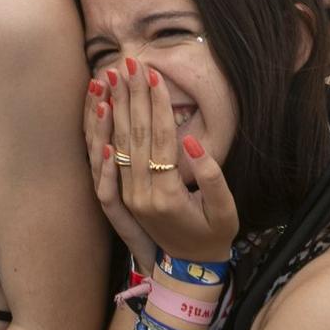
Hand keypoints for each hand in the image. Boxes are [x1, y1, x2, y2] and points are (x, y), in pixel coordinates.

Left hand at [95, 58, 238, 262]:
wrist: (191, 266)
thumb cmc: (215, 234)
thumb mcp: (225, 210)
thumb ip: (211, 176)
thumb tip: (190, 141)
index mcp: (168, 195)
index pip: (161, 139)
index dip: (158, 105)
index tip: (154, 74)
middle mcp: (142, 193)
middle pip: (135, 135)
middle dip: (132, 96)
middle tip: (129, 63)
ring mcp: (128, 195)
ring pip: (119, 143)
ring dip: (116, 106)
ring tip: (113, 75)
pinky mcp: (122, 194)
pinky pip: (110, 155)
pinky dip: (105, 129)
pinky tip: (104, 107)